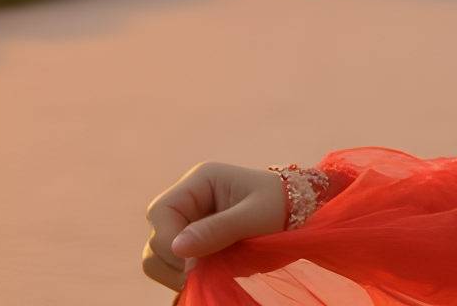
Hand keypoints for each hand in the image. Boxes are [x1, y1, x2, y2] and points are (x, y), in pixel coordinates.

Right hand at [142, 163, 287, 290]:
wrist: (301, 212)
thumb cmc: (282, 205)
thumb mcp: (256, 216)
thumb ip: (218, 230)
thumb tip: (178, 248)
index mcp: (200, 180)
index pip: (161, 212)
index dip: (167, 241)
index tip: (191, 265)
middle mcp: (189, 199)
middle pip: (155, 235)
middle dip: (170, 260)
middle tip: (197, 274)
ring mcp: (189, 221)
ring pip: (158, 254)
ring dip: (174, 271)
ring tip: (205, 274)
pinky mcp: (194, 241)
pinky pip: (173, 264)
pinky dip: (183, 275)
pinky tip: (206, 275)